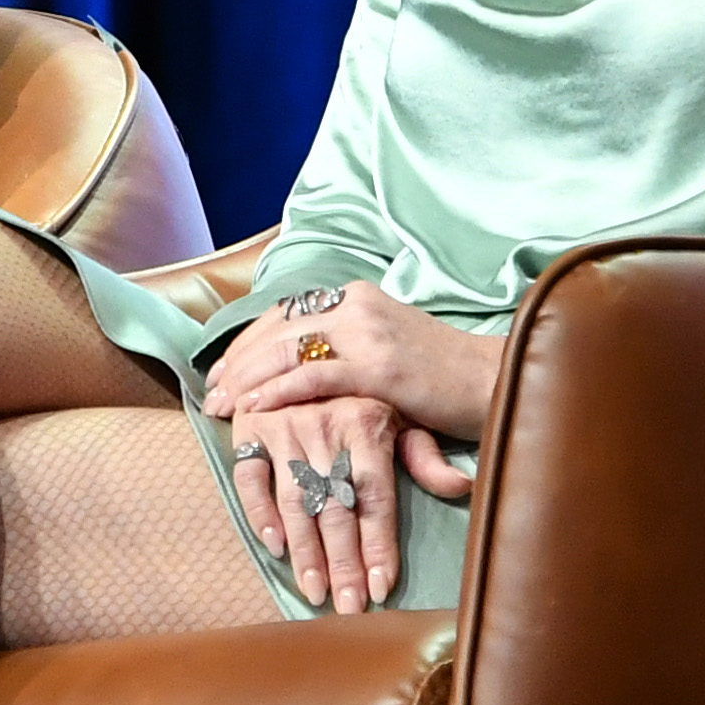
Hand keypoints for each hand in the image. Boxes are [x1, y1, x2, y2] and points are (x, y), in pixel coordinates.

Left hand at [202, 283, 498, 444]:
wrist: (493, 382)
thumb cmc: (441, 376)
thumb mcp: (386, 347)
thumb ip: (346, 348)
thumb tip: (300, 363)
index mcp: (357, 296)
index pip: (285, 313)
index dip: (248, 342)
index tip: (224, 370)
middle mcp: (357, 305)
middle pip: (277, 328)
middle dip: (238, 362)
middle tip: (212, 392)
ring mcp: (368, 333)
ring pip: (287, 349)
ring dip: (247, 379)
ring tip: (222, 404)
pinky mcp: (379, 367)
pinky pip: (314, 376)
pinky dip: (278, 391)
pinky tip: (255, 408)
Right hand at [221, 391, 466, 615]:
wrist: (306, 341)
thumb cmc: (364, 391)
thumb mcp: (401, 413)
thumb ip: (424, 454)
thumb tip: (462, 486)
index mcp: (365, 424)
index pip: (373, 497)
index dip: (377, 544)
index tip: (380, 588)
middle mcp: (324, 427)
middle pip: (336, 507)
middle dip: (343, 562)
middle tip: (348, 606)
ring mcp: (285, 427)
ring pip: (296, 500)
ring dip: (305, 550)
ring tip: (316, 592)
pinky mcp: (251, 428)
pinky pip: (251, 477)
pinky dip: (260, 511)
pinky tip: (276, 546)